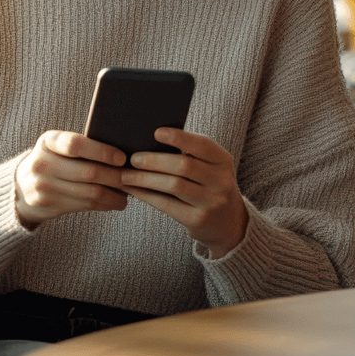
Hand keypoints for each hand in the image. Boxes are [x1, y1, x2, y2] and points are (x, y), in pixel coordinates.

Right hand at [14, 130, 128, 228]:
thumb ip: (81, 147)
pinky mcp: (50, 205)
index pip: (75, 144)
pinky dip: (105, 204)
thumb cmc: (52, 160)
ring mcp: (44, 187)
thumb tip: (123, 155)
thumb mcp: (57, 147)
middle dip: (117, 177)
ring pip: (90, 193)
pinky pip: (85, 205)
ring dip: (115, 195)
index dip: (101, 151)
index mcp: (48, 141)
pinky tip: (115, 201)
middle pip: (88, 172)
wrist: (20, 186)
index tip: (122, 158)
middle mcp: (42, 163)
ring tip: (129, 192)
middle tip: (134, 178)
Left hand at [119, 128, 247, 257]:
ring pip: (173, 185)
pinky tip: (133, 190)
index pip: (202, 145)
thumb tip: (149, 141)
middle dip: (154, 161)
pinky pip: (167, 204)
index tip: (156, 132)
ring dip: (145, 179)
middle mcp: (221, 181)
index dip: (179, 137)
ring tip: (126, 175)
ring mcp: (211, 202)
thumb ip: (190, 155)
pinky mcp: (198, 220)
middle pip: (184, 166)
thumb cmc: (209, 186)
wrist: (228, 223)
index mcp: (223, 161)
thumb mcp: (210, 168)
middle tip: (133, 158)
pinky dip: (147, 195)